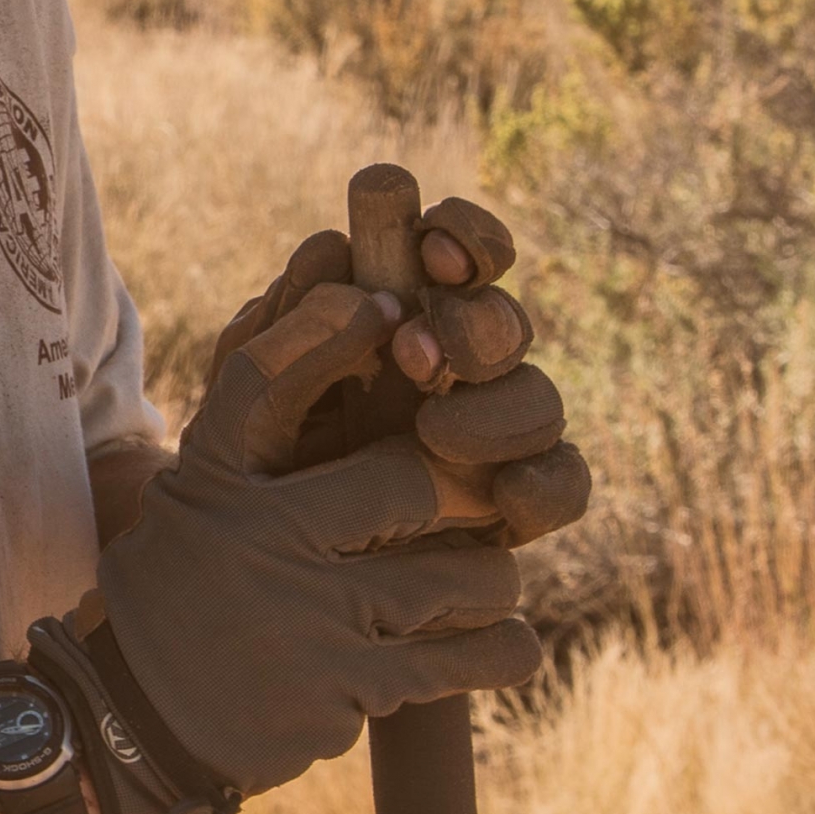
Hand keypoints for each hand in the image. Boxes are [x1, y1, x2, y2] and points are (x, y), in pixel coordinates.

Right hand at [27, 280, 544, 813]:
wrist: (130, 727)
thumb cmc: (174, 591)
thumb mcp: (193, 498)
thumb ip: (255, 432)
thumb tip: (333, 319)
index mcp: (215, 482)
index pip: (267, 375)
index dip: (329, 329)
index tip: (383, 307)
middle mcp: (262, 542)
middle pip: (407, 481)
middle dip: (464, 481)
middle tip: (481, 487)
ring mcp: (311, 623)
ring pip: (460, 574)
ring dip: (488, 572)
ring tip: (482, 576)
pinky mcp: (348, 695)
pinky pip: (467, 659)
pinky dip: (501, 646)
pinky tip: (504, 640)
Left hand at [196, 198, 587, 548]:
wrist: (263, 577)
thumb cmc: (257, 458)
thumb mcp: (253, 387)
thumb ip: (287, 320)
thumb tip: (331, 244)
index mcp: (401, 313)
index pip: (456, 251)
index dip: (464, 236)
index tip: (434, 247)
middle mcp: (460, 365)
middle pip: (504, 322)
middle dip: (474, 325)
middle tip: (417, 351)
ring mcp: (495, 433)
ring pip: (537, 396)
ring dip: (492, 406)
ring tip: (432, 430)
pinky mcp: (514, 505)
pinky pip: (561, 482)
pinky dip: (542, 484)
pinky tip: (504, 493)